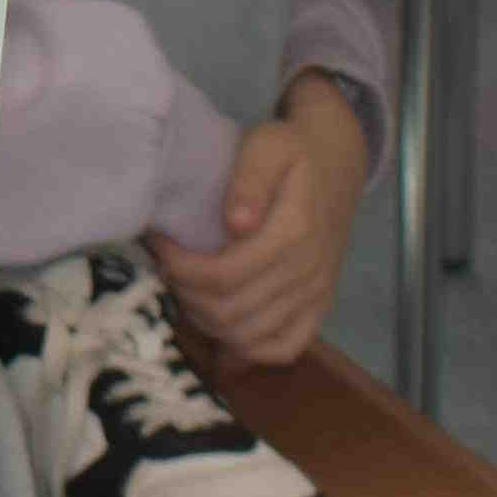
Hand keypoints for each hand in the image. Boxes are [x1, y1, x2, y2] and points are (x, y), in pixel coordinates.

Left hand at [158, 78, 373, 370]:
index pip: (224, 276)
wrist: (337, 162)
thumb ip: (250, 180)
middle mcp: (308, 273)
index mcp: (294, 233)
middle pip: (231, 312)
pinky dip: (248, 349)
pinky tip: (221, 330)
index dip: (181, 268)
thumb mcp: (268, 147)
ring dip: (207, 321)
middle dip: (186, 293)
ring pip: (250, 337)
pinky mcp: (319, 306)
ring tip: (187, 288)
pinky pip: (285, 348)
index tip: (159, 243)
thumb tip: (235, 224)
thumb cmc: (293, 150)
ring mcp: (316, 295)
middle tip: (167, 264)